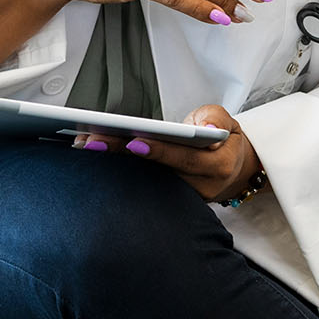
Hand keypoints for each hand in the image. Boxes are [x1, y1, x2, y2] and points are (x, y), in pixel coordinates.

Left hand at [92, 105, 264, 202]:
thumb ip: (216, 119)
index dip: (160, 152)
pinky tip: (95, 158)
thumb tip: (209, 129)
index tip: (134, 142)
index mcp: (217, 165)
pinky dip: (118, 173)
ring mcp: (182, 197)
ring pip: (144, 182)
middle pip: (156, 173)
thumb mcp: (227, 121)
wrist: (232, 167)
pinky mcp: (168, 200)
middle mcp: (199, 186)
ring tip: (87, 145)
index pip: (185, 159)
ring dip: (113, 165)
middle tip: (93, 142)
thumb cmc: (223, 140)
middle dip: (122, 156)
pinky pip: (142, 187)